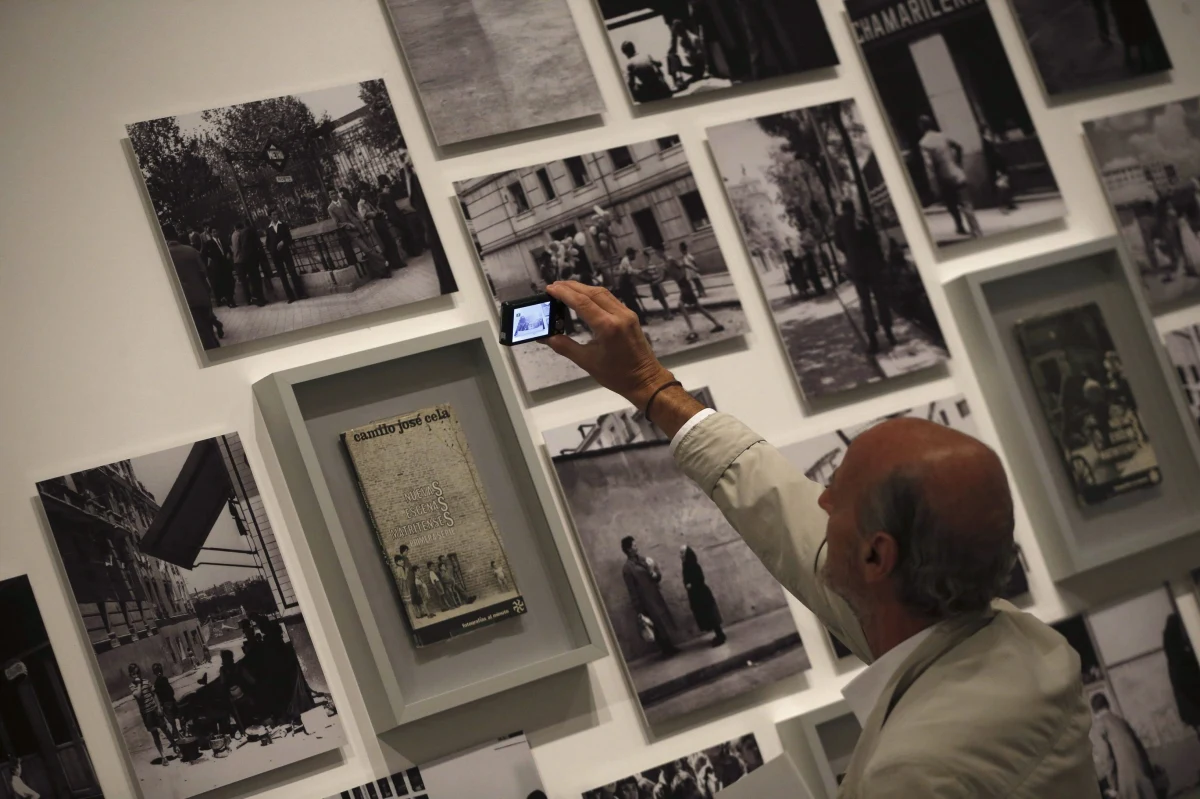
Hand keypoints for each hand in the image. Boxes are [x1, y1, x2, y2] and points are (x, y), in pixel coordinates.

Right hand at [545, 281, 672, 408]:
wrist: (645, 380)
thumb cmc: (616, 375)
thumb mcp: (587, 362)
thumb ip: (564, 346)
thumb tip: (545, 337)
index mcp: (607, 327)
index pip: (582, 302)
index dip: (564, 293)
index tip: (549, 288)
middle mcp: (619, 315)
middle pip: (592, 293)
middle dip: (571, 287)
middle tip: (554, 286)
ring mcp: (627, 314)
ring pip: (602, 293)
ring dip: (583, 288)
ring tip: (565, 288)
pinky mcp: (630, 316)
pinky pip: (610, 299)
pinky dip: (594, 295)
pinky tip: (584, 297)